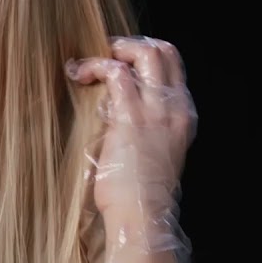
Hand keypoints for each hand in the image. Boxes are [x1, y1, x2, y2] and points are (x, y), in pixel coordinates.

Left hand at [67, 36, 196, 262]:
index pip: (173, 70)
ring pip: (145, 55)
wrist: (142, 216)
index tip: (120, 64)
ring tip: (87, 65)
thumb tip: (118, 123)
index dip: (146, 59)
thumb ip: (144, 135)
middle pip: (165, 53)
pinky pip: (117, 73)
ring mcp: (156, 111)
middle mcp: (175, 109)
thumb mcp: (151, 159)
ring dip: (113, 52)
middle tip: (105, 54)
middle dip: (132, 46)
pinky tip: (79, 74)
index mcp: (182, 117)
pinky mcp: (131, 118)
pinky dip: (96, 66)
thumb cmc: (139, 197)